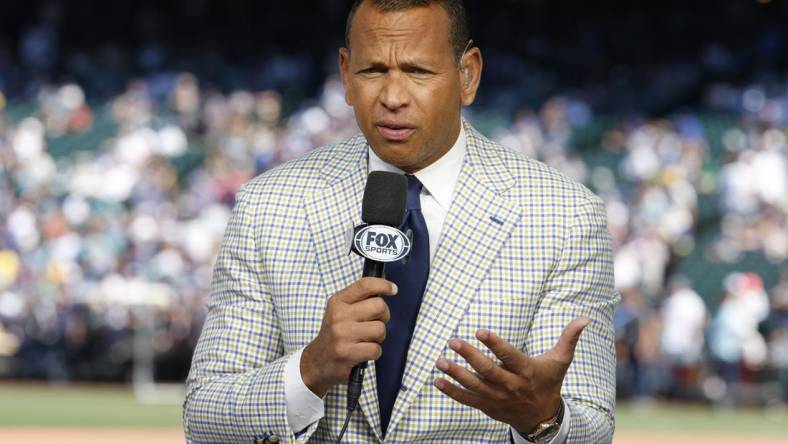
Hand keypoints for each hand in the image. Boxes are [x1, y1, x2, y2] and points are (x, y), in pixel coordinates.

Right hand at [301, 277, 397, 397]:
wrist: (316, 361)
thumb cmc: (336, 334)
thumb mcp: (340, 311)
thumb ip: (360, 300)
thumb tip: (387, 286)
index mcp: (338, 302)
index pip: (364, 285)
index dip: (383, 285)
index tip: (393, 289)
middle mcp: (338, 316)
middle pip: (379, 306)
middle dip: (384, 316)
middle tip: (375, 323)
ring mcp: (341, 335)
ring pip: (380, 329)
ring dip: (379, 337)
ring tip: (367, 340)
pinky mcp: (346, 353)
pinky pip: (376, 349)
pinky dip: (374, 353)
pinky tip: (363, 352)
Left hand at [433, 317, 589, 434]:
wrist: (542, 418)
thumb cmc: (549, 382)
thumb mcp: (560, 361)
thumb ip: (569, 338)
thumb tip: (585, 318)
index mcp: (527, 371)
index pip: (509, 356)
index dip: (495, 344)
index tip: (480, 330)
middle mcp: (510, 386)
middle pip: (488, 371)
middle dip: (470, 357)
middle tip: (453, 341)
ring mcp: (497, 398)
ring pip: (474, 386)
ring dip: (456, 374)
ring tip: (439, 361)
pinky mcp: (487, 406)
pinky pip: (466, 400)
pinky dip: (451, 391)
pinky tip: (437, 380)